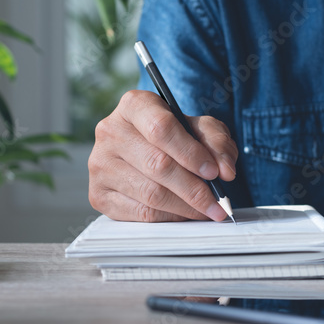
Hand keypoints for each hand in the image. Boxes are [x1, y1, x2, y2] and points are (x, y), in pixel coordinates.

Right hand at [89, 90, 237, 221]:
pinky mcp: (99, 194)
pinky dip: (169, 218)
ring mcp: (100, 164)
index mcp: (134, 105)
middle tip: (218, 203)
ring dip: (185, 207)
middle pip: (158, 165)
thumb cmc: (174, 137)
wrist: (144, 150)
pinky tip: (183, 214)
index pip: (162, 128)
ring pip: (151, 194)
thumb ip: (217, 142)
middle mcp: (110, 131)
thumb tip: (225, 171)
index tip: (214, 172)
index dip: (191, 153)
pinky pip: (140, 213)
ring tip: (206, 211)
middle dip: (194, 189)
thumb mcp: (200, 128)